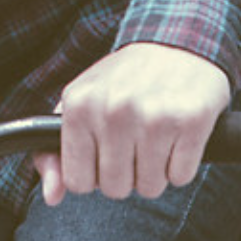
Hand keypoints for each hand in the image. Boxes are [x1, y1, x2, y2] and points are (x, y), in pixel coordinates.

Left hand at [34, 42, 231, 203]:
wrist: (175, 42)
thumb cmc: (123, 80)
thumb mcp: (80, 104)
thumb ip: (54, 152)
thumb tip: (51, 197)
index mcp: (79, 104)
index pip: (78, 182)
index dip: (94, 173)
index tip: (103, 150)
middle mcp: (113, 109)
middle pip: (115, 189)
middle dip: (126, 173)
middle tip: (133, 139)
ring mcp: (152, 116)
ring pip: (150, 187)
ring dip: (155, 169)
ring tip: (154, 134)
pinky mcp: (189, 121)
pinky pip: (180, 177)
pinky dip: (180, 163)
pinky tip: (175, 133)